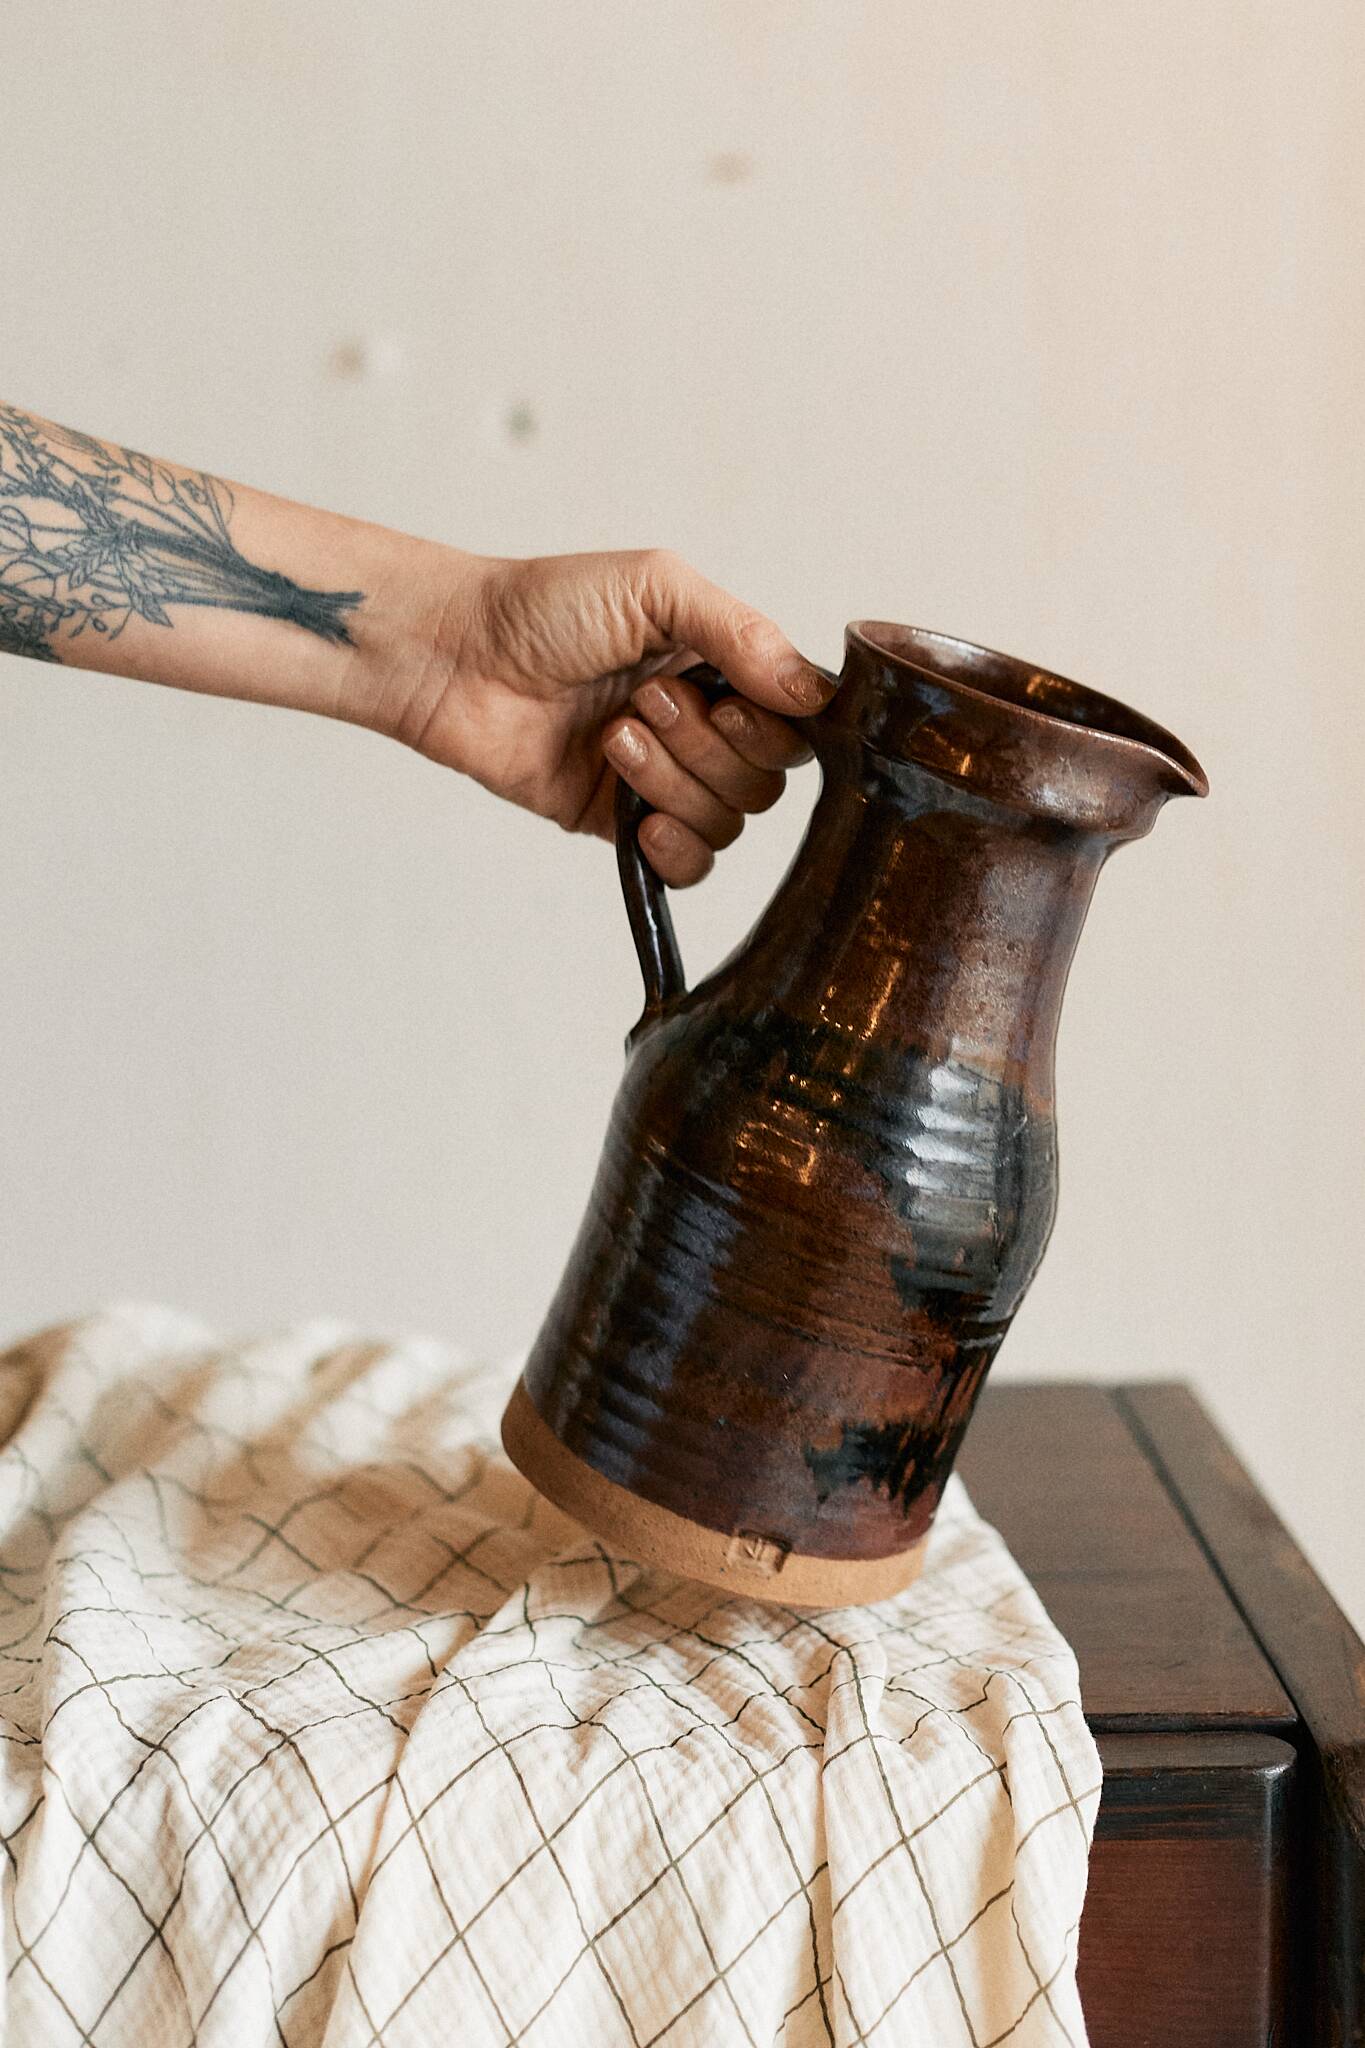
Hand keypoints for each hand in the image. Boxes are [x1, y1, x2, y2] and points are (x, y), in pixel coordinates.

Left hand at [390, 549, 833, 886]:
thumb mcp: (656, 588)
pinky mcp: (621, 826)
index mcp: (721, 667)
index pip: (796, 724)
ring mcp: (663, 780)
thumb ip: (742, 633)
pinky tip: (638, 820)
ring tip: (611, 736)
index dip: (774, 727)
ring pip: (726, 821)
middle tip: (642, 701)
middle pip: (766, 781)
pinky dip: (675, 850)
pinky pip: (690, 866)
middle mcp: (702, 727)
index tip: (728, 702)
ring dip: (672, 780)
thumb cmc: (544, 608)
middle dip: (706, 745)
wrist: (456, 659)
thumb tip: (815, 694)